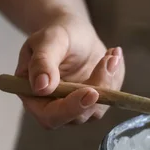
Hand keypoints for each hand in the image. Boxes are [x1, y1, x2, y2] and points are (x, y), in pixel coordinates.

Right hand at [15, 13, 124, 128]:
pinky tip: (112, 56)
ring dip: (109, 81)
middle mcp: (54, 108)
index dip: (71, 108)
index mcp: (34, 97)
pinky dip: (115, 77)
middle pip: (78, 116)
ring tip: (111, 55)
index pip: (51, 115)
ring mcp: (77, 108)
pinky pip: (111, 98)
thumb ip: (42, 63)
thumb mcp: (46, 42)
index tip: (90, 92)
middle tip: (108, 61)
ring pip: (98, 108)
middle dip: (97, 90)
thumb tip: (41, 87)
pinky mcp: (95, 103)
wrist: (73, 33)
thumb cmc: (55, 36)